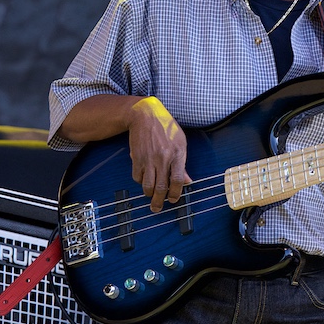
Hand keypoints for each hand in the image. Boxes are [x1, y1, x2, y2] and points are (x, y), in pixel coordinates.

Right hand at [127, 97, 191, 211]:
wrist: (145, 115)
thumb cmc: (166, 127)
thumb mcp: (181, 142)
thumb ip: (183, 164)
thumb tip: (187, 181)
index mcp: (177, 154)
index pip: (178, 180)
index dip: (176, 193)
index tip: (174, 200)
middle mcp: (162, 158)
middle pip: (161, 187)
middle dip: (159, 201)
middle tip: (157, 208)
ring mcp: (148, 159)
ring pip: (147, 185)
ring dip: (149, 193)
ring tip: (151, 195)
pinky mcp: (136, 158)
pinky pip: (137, 177)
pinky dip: (140, 181)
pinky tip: (144, 179)